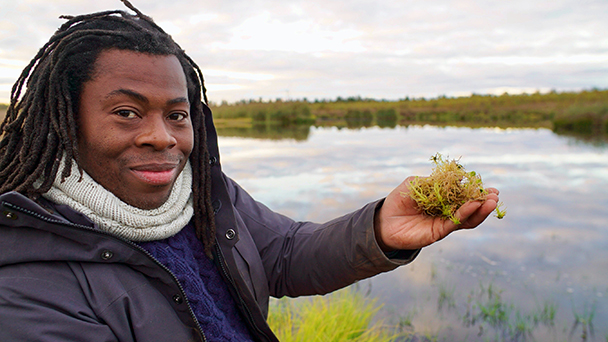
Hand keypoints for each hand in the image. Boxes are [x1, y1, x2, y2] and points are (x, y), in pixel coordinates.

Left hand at [374, 176, 499, 250]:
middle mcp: (447, 212)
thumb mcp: (416, 184)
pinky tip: (472, 206)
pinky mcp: (438, 233)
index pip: (465, 196)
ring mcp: (444, 223)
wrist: (383, 220)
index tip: (489, 186)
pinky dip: (465, 214)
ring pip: (467, 218)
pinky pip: (454, 223)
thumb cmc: (400, 199)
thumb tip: (456, 178)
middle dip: (483, 201)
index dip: (476, 191)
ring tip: (491, 201)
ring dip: (480, 210)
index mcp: (444, 200)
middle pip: (470, 208)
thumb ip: (434, 181)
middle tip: (495, 194)